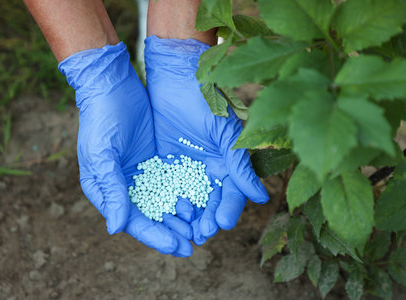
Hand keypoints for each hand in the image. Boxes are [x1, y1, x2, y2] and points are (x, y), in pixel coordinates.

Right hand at [59, 42, 192, 255]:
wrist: (112, 85)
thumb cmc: (100, 120)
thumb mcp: (103, 156)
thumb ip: (112, 190)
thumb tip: (116, 229)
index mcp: (106, 191)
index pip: (133, 221)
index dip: (155, 236)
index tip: (178, 247)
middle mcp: (125, 187)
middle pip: (151, 217)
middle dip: (172, 231)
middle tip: (195, 244)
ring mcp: (142, 173)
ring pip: (165, 202)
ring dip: (182, 217)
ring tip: (201, 229)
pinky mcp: (157, 159)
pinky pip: (174, 182)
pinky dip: (186, 193)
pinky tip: (201, 203)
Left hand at [144, 36, 268, 244]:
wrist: (173, 74)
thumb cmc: (204, 97)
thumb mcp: (224, 131)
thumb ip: (238, 163)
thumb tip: (260, 198)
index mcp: (227, 162)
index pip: (231, 193)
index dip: (228, 209)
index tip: (221, 224)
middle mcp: (208, 169)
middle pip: (209, 203)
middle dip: (205, 220)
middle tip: (199, 234)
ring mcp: (185, 168)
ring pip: (188, 200)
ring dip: (186, 218)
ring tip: (181, 233)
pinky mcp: (164, 163)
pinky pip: (165, 188)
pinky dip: (165, 203)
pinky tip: (163, 215)